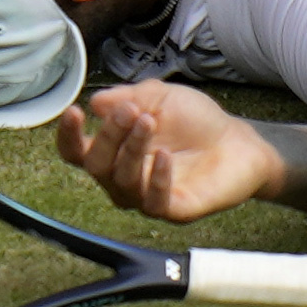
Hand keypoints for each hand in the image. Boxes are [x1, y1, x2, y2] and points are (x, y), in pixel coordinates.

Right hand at [56, 82, 282, 223]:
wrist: (237, 141)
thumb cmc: (195, 121)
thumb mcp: (160, 97)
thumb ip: (128, 97)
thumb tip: (97, 102)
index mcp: (114, 151)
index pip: (76, 152)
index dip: (68, 136)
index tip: (75, 112)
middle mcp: (124, 178)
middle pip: (96, 165)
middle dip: (109, 136)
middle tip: (131, 112)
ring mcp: (147, 196)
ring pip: (122, 183)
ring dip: (132, 150)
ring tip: (149, 122)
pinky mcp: (174, 209)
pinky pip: (154, 203)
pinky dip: (157, 178)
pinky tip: (165, 156)